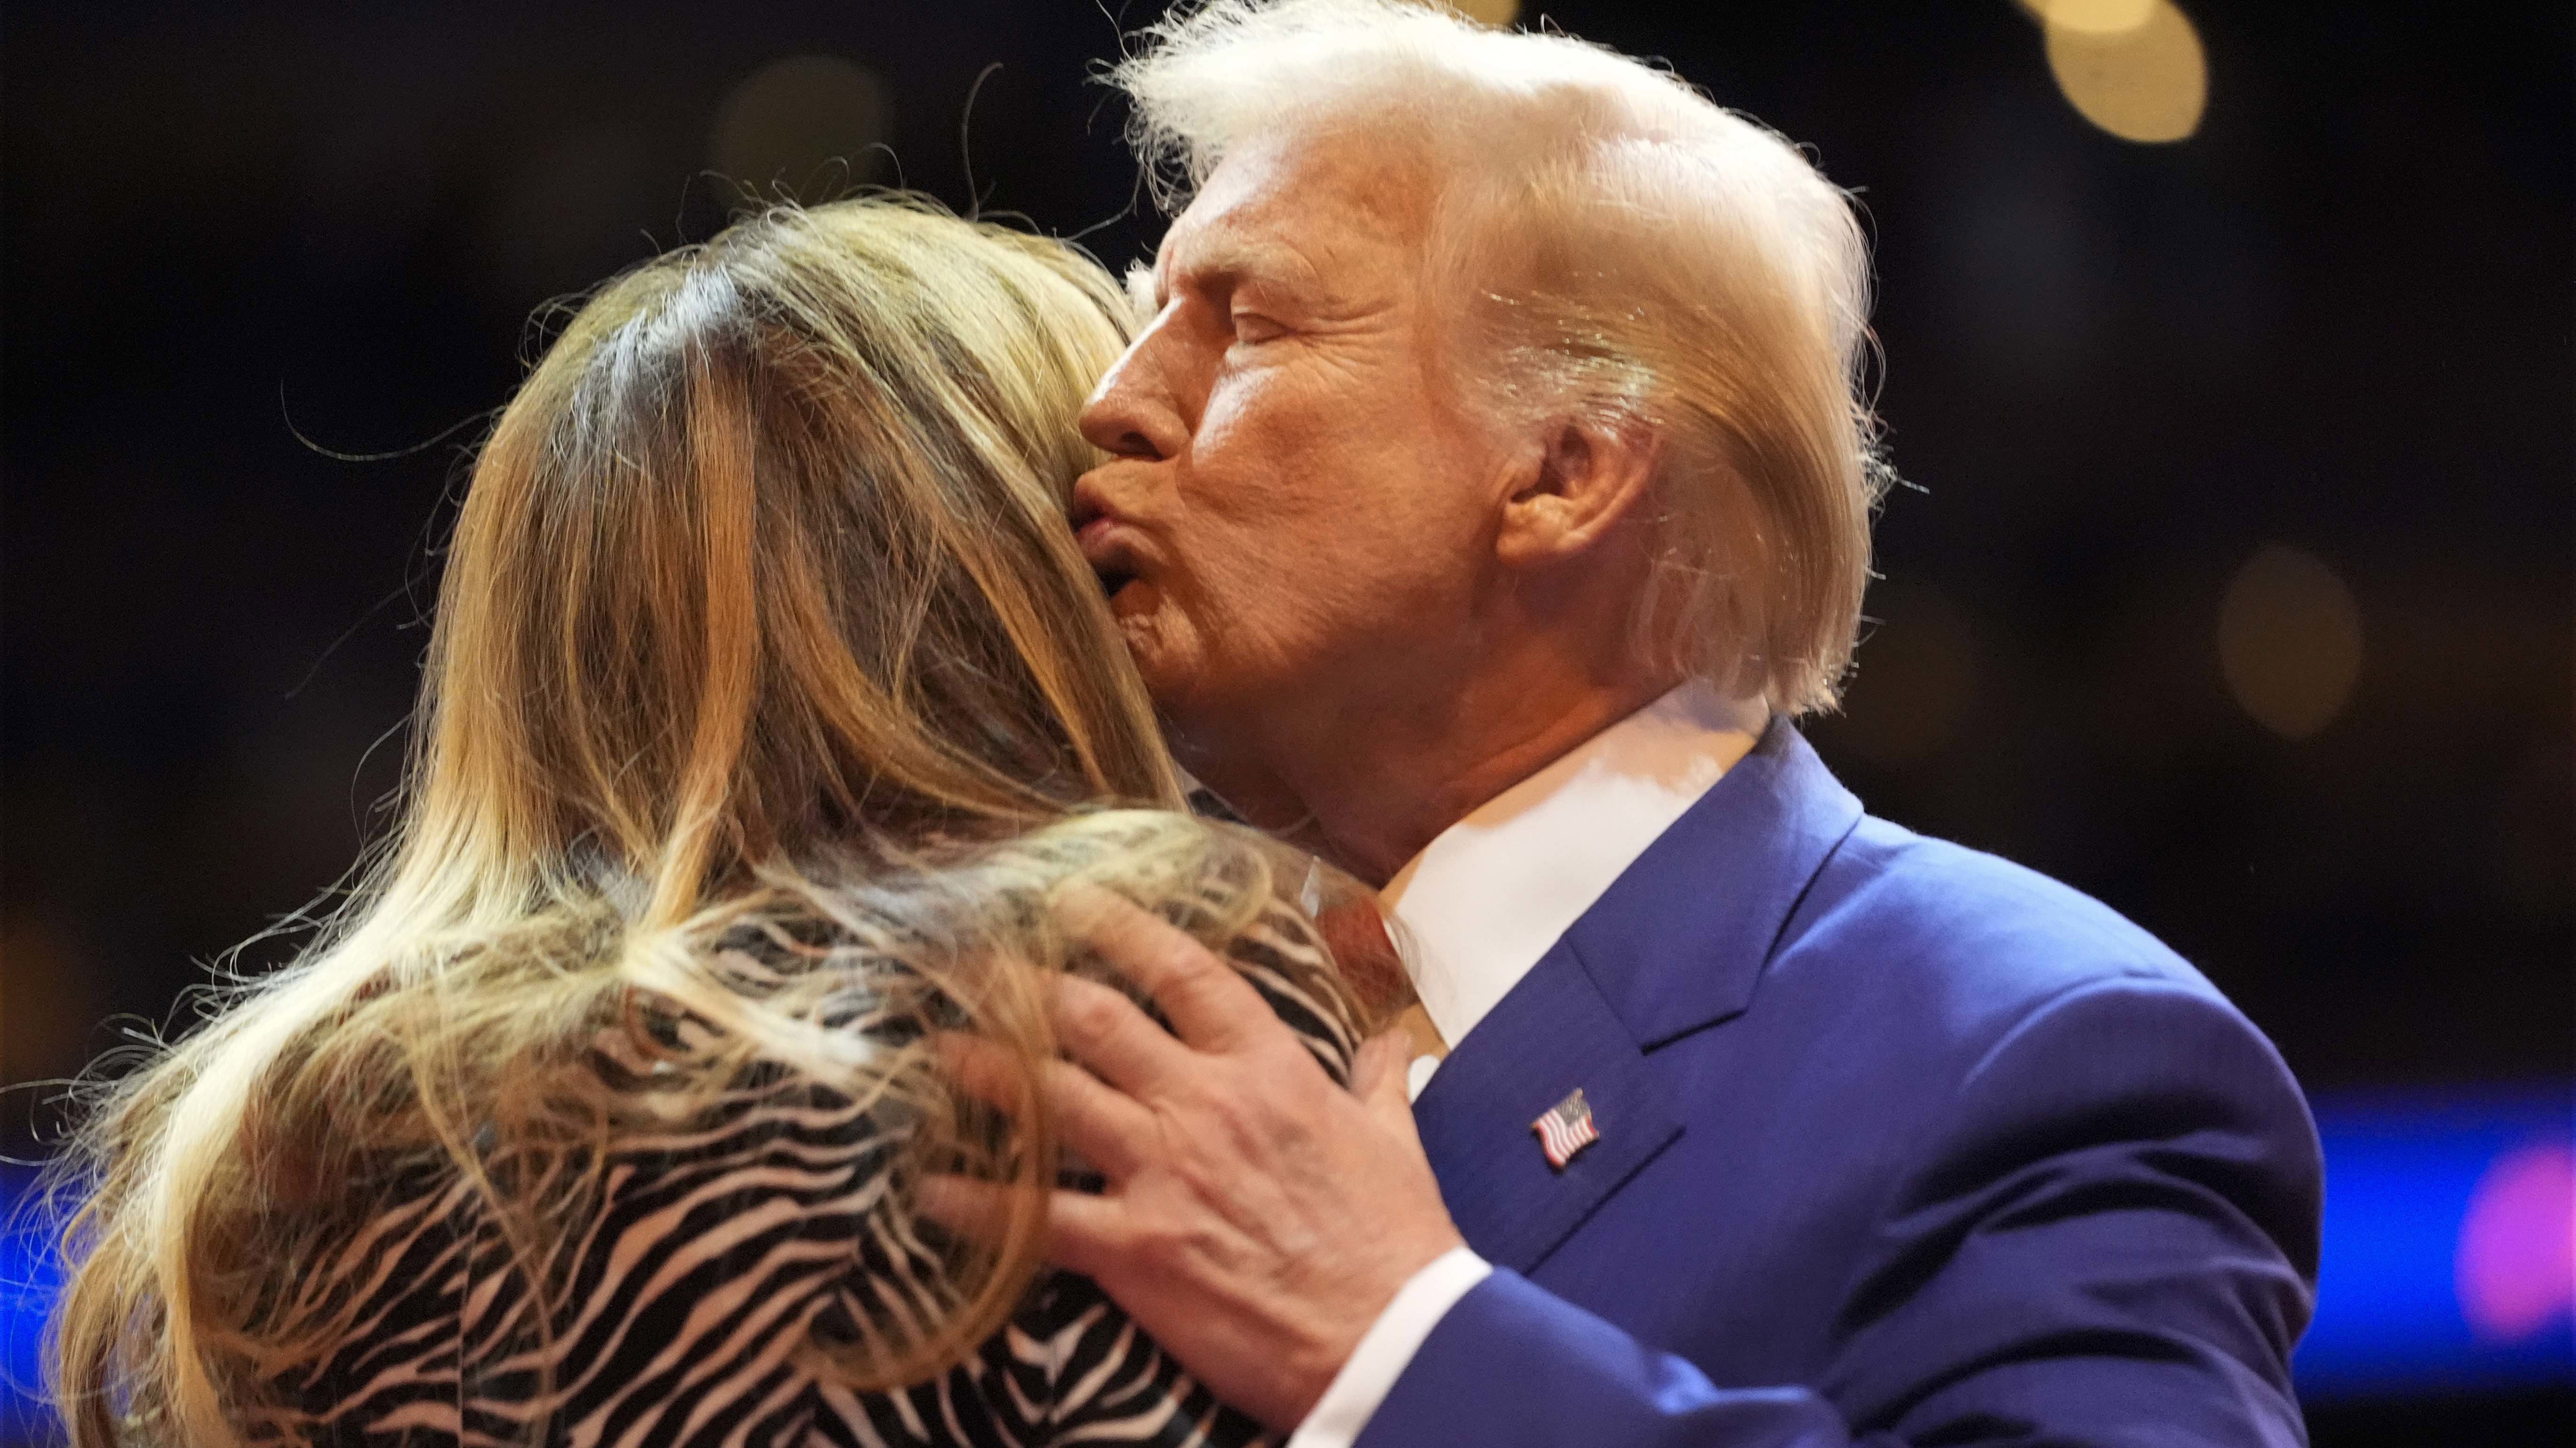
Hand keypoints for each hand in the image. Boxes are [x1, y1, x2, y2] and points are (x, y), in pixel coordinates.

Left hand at [918, 885, 1463, 1430]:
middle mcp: (1202, 1105)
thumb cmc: (1397, 1241)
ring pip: (1052, 1097)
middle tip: (976, 964)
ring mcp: (1162, 1173)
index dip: (1122, 928)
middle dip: (1028, 987)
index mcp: (1267, 1070)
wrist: (1391, 1339)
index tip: (1072, 899)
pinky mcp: (1135, 1248)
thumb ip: (1378, 1082)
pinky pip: (1037, 1216)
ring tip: (938, 1049)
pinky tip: (929, 1188)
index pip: (1184, 973)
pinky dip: (978, 1203)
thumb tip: (1390, 1039)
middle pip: (1094, 1020)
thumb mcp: (1394, 1143)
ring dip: (986, 1071)